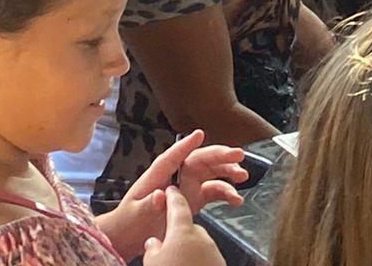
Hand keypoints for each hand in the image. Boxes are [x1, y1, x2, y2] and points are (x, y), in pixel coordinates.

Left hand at [106, 130, 246, 256]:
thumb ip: (148, 204)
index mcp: (159, 173)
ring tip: (243, 176)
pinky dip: (226, 193)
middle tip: (238, 155)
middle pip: (201, 160)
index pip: (174, 156)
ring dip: (227, 172)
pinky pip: (213, 192)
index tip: (199, 134)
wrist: (129, 236)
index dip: (186, 145)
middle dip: (220, 156)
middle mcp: (176, 175)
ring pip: (211, 173)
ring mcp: (187, 187)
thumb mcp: (135, 213)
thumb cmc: (128, 220)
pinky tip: (236, 199)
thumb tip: (161, 194)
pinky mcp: (193, 199)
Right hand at [141, 187, 225, 265]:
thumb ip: (153, 248)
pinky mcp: (219, 262)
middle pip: (187, 228)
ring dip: (187, 251)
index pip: (178, 205)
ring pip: (196, 244)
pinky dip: (197, 261)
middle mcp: (201, 235)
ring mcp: (212, 250)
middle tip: (166, 249)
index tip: (171, 189)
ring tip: (176, 264)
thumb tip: (153, 242)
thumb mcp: (153, 263)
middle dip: (178, 235)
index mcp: (183, 230)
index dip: (173, 196)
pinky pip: (205, 257)